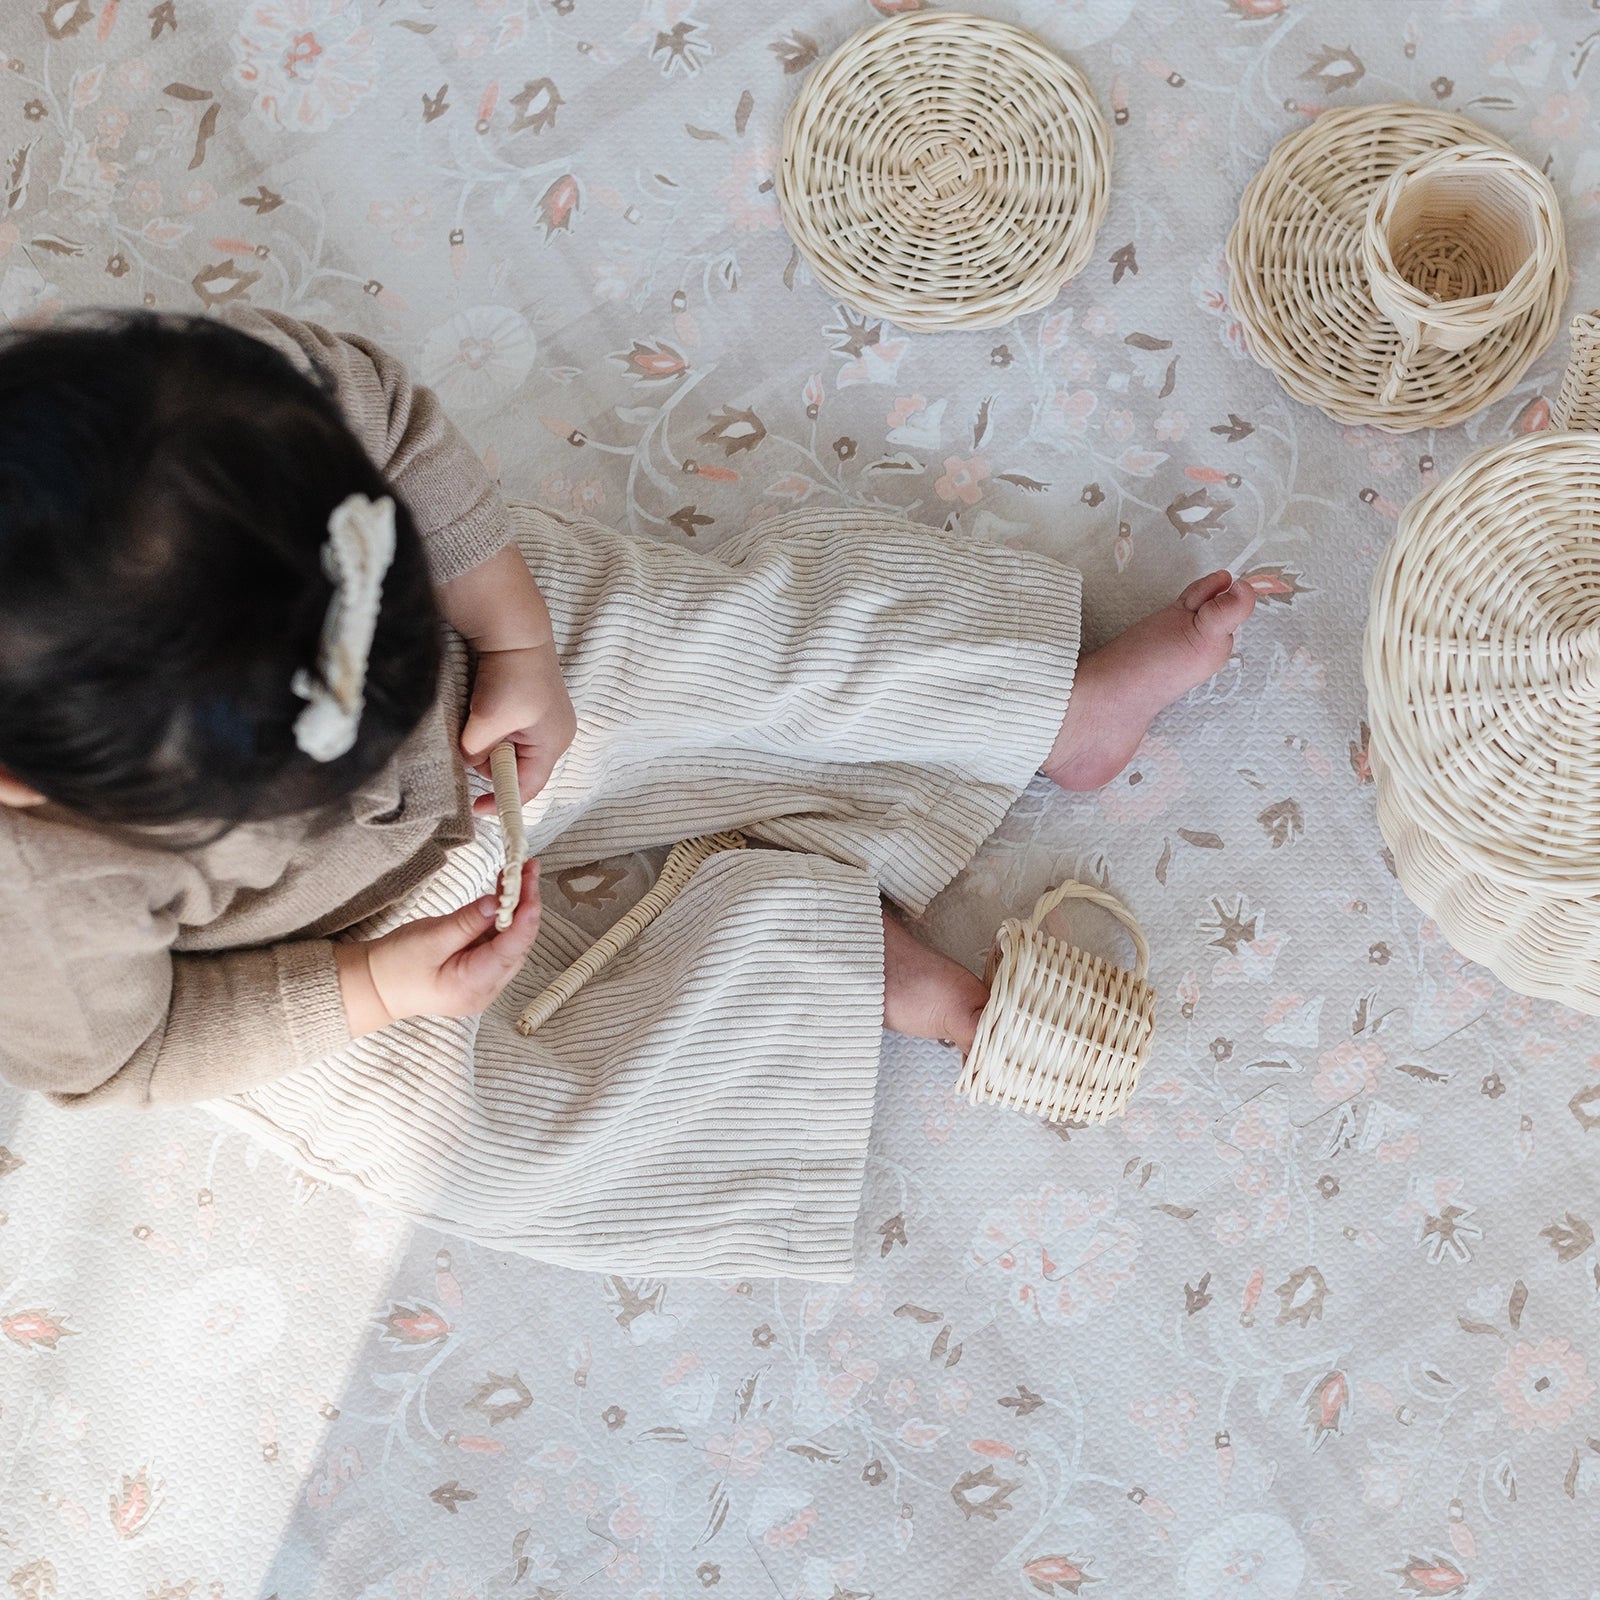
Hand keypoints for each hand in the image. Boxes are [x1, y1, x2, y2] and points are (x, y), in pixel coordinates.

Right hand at [336, 860, 541, 1035]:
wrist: (374, 985)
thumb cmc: (395, 967)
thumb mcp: (430, 938)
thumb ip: (468, 921)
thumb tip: (499, 901)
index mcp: (473, 986)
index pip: (511, 949)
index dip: (525, 916)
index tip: (530, 886)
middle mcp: (486, 989)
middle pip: (518, 945)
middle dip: (526, 906)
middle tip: (529, 870)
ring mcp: (484, 981)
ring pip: (511, 941)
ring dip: (516, 908)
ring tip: (521, 874)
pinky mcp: (479, 969)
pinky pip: (497, 941)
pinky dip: (503, 917)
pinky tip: (505, 893)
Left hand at [462, 644, 576, 809]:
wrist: (514, 630)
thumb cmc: (510, 674)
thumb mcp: (487, 720)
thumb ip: (476, 751)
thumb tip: (469, 762)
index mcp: (553, 743)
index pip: (529, 788)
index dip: (502, 802)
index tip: (475, 806)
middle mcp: (556, 735)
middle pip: (520, 770)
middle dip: (493, 764)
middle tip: (473, 745)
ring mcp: (546, 720)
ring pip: (512, 751)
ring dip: (490, 744)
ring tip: (480, 718)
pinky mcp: (533, 707)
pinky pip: (511, 734)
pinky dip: (493, 730)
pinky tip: (486, 710)